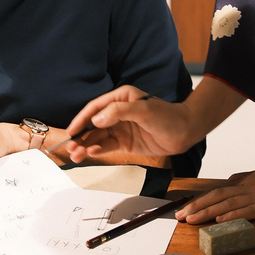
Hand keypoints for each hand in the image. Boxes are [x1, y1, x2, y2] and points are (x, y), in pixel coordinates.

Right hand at [65, 85, 195, 163]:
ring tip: (76, 155)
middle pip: (93, 124)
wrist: (184, 132)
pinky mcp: (126, 142)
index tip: (71, 131)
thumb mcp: (143, 109)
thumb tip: (97, 120)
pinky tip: (92, 154)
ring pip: (98, 137)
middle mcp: (117, 112)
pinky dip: (98, 150)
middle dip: (80, 136)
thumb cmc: (167, 115)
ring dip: (86, 145)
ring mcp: (121, 128)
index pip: (95, 108)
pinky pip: (108, 146)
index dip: (81, 119)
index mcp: (120, 98)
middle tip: (70, 147)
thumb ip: (119, 112)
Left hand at [174, 161, 254, 223]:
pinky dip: (232, 214)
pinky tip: (219, 219)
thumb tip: (231, 181)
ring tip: (190, 219)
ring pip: (228, 203)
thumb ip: (248, 177)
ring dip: (206, 212)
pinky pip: (248, 210)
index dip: (201, 199)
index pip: (220, 190)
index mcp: (249, 181)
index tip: (186, 206)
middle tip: (179, 215)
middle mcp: (250, 187)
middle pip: (218, 196)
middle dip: (196, 206)